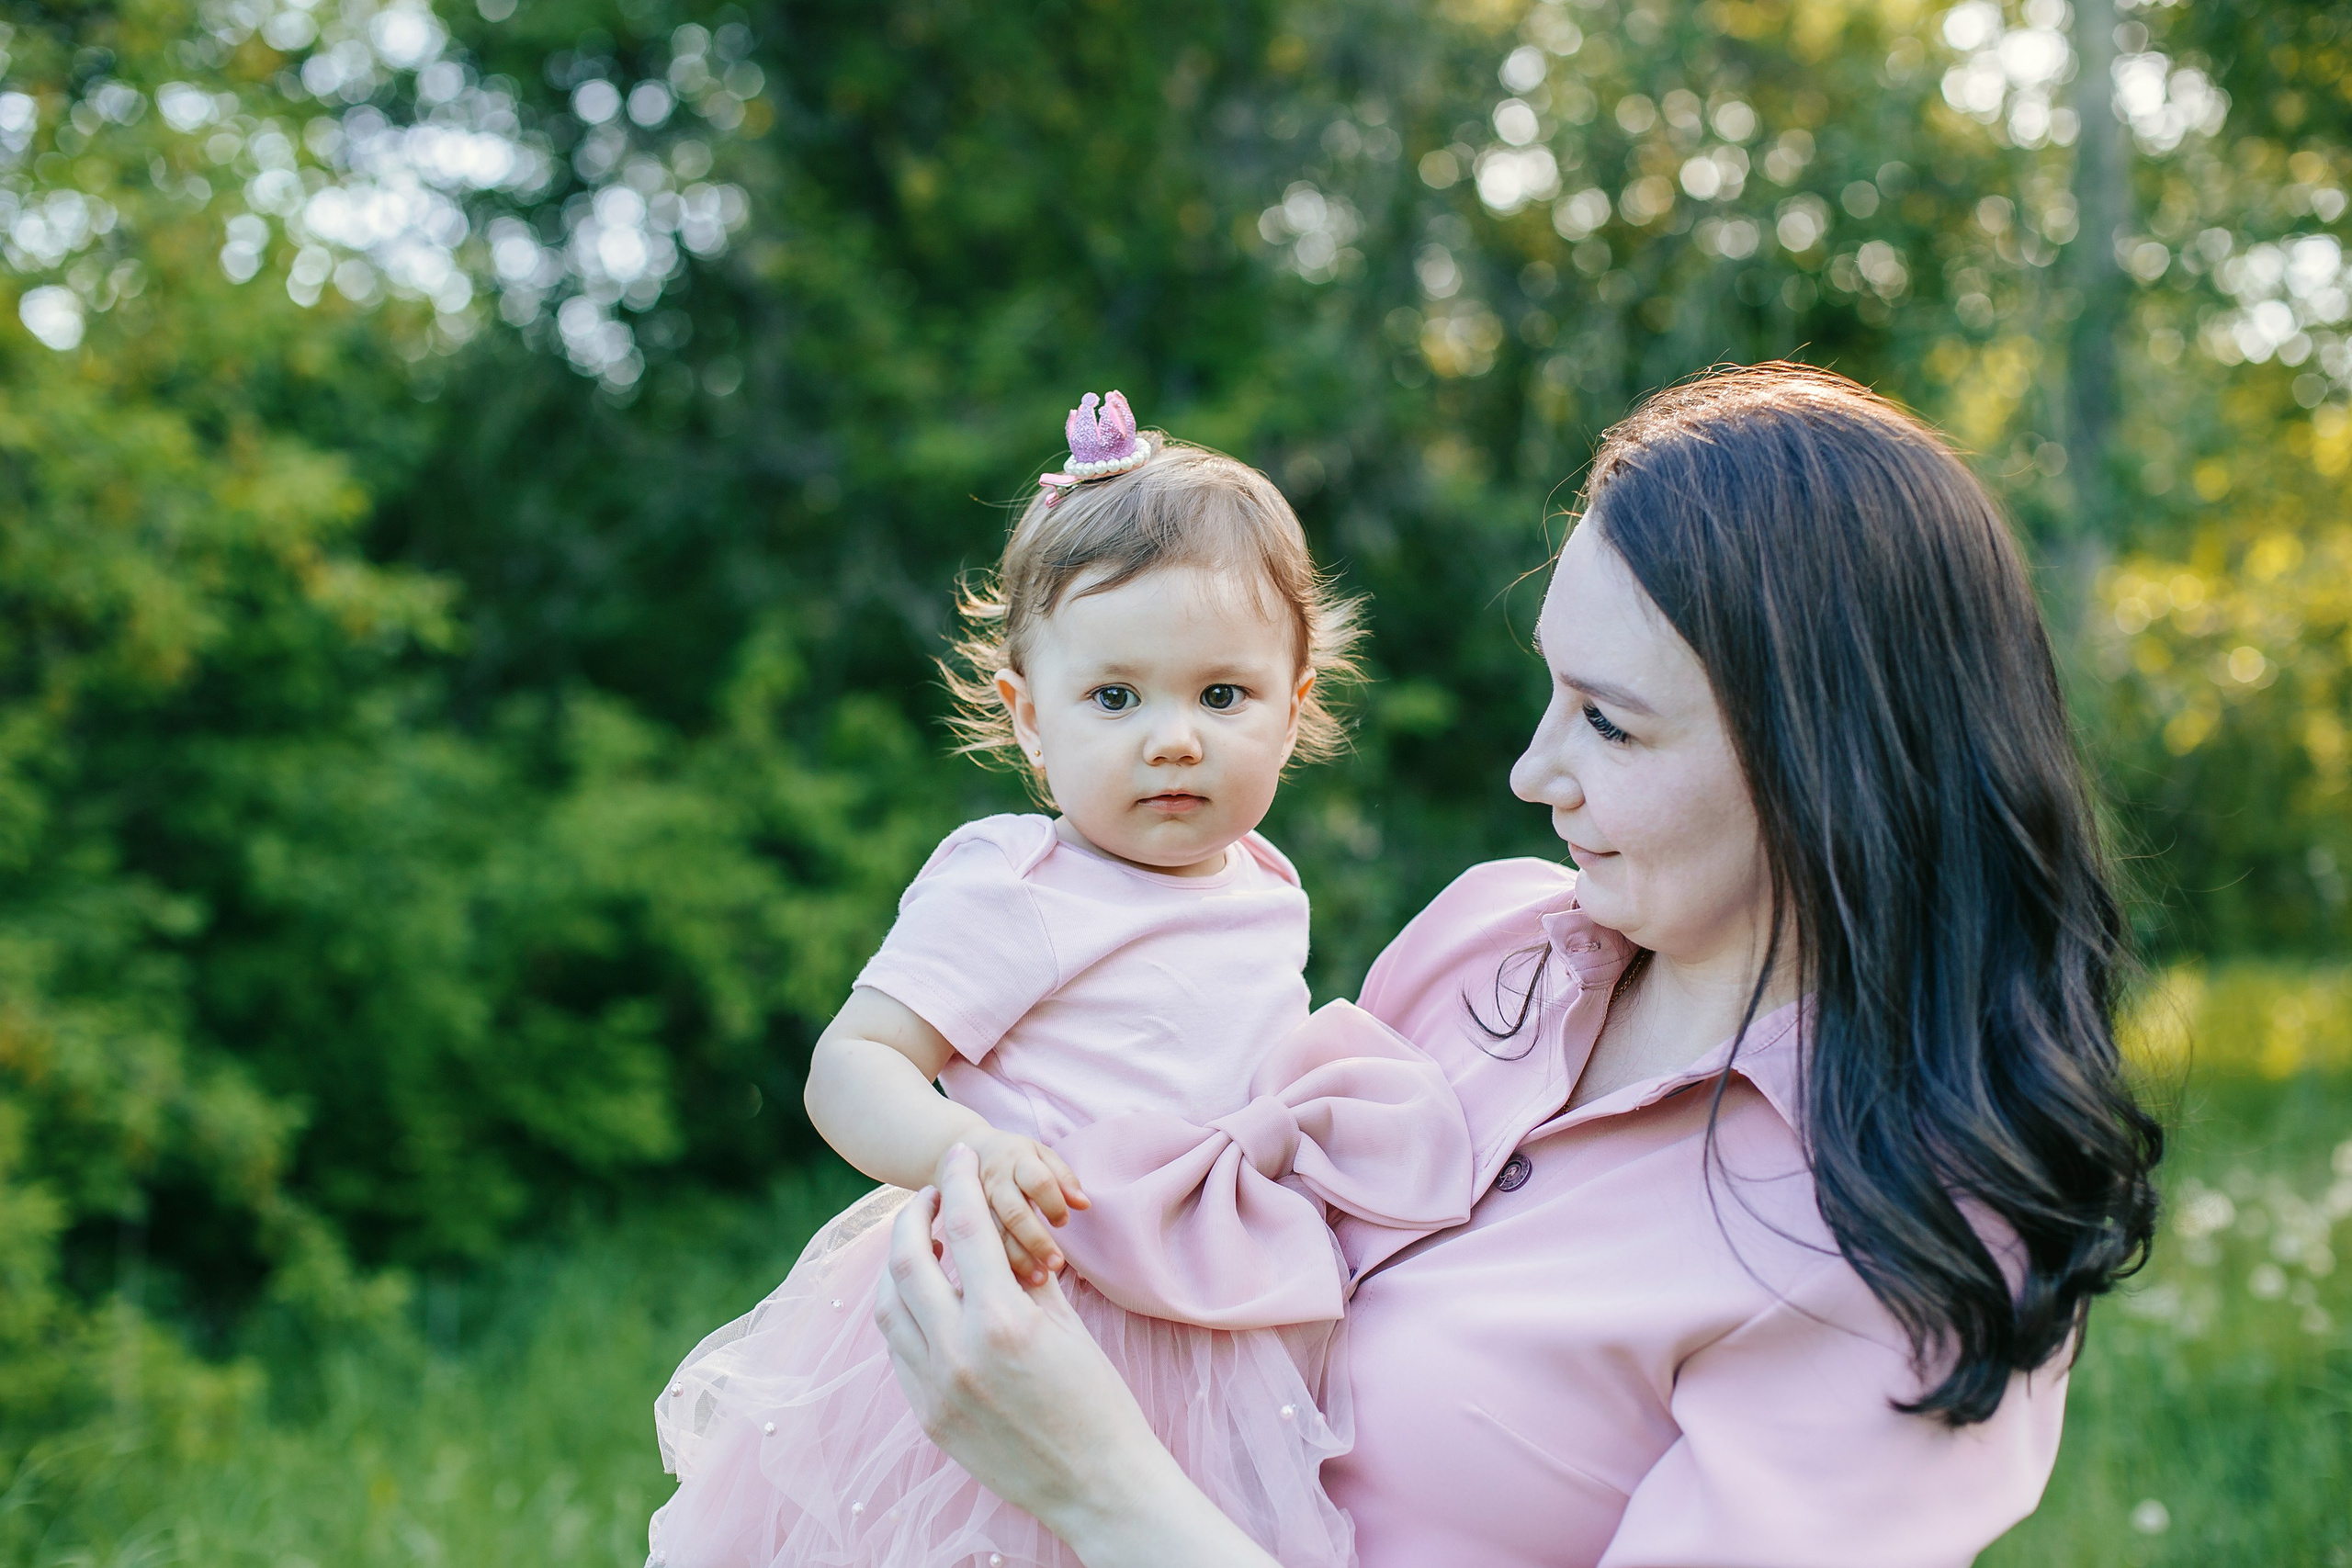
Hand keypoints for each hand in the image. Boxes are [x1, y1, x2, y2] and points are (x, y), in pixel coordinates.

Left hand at [872, 1148, 1277, 1567]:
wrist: (1097, 1486)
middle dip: (911, 1217)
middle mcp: (958, 1350)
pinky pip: (898, 1349)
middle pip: (907, 1260)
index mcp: (1003, 1319)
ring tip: (920, 1244)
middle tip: (926, 1196)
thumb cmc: (1098, 1401)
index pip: (966, 1226)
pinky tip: (923, 1298)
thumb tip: (998, 1232)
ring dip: (898, 1265)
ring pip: (889, 1306)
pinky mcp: (926, 1416)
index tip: (956, 1155)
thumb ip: (1025, 1273)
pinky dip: (903, 1313)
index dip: (958, 1181)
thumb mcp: (1066, 1326)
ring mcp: (934, 1388)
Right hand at [947, 1129, 1088, 1286]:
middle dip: (1037, 1240)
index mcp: (1018, 1159)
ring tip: (1040, 1278)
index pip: (1039, 1181)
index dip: (1054, 1204)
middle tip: (1057, 1263)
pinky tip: (1015, 1278)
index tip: (1063, 1222)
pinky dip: (998, 1262)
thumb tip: (1084, 1204)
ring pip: (995, 1232)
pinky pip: (978, 1243)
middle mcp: (994, 1179)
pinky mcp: (963, 1217)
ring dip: (1018, 1258)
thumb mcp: (1041, 1155)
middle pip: (1015, 1212)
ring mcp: (976, 1199)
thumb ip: (1064, 1178)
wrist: (965, 1151)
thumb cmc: (1015, 1158)